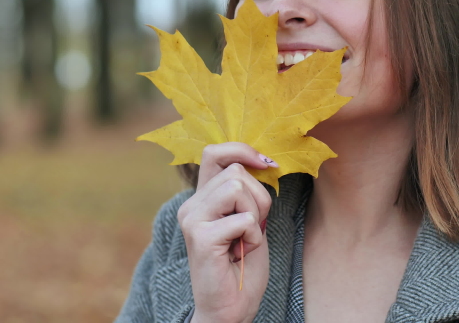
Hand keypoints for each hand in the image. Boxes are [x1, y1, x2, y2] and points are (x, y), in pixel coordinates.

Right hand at [178, 142, 274, 322]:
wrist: (230, 308)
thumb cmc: (242, 266)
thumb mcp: (249, 219)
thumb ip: (246, 192)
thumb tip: (263, 160)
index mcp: (201, 198)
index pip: (215, 153)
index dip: (242, 150)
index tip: (267, 163)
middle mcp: (191, 205)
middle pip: (237, 172)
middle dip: (259, 197)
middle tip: (252, 227)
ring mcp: (193, 220)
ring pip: (238, 189)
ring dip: (255, 215)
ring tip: (245, 239)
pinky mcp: (201, 237)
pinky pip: (244, 219)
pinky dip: (254, 236)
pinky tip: (241, 253)